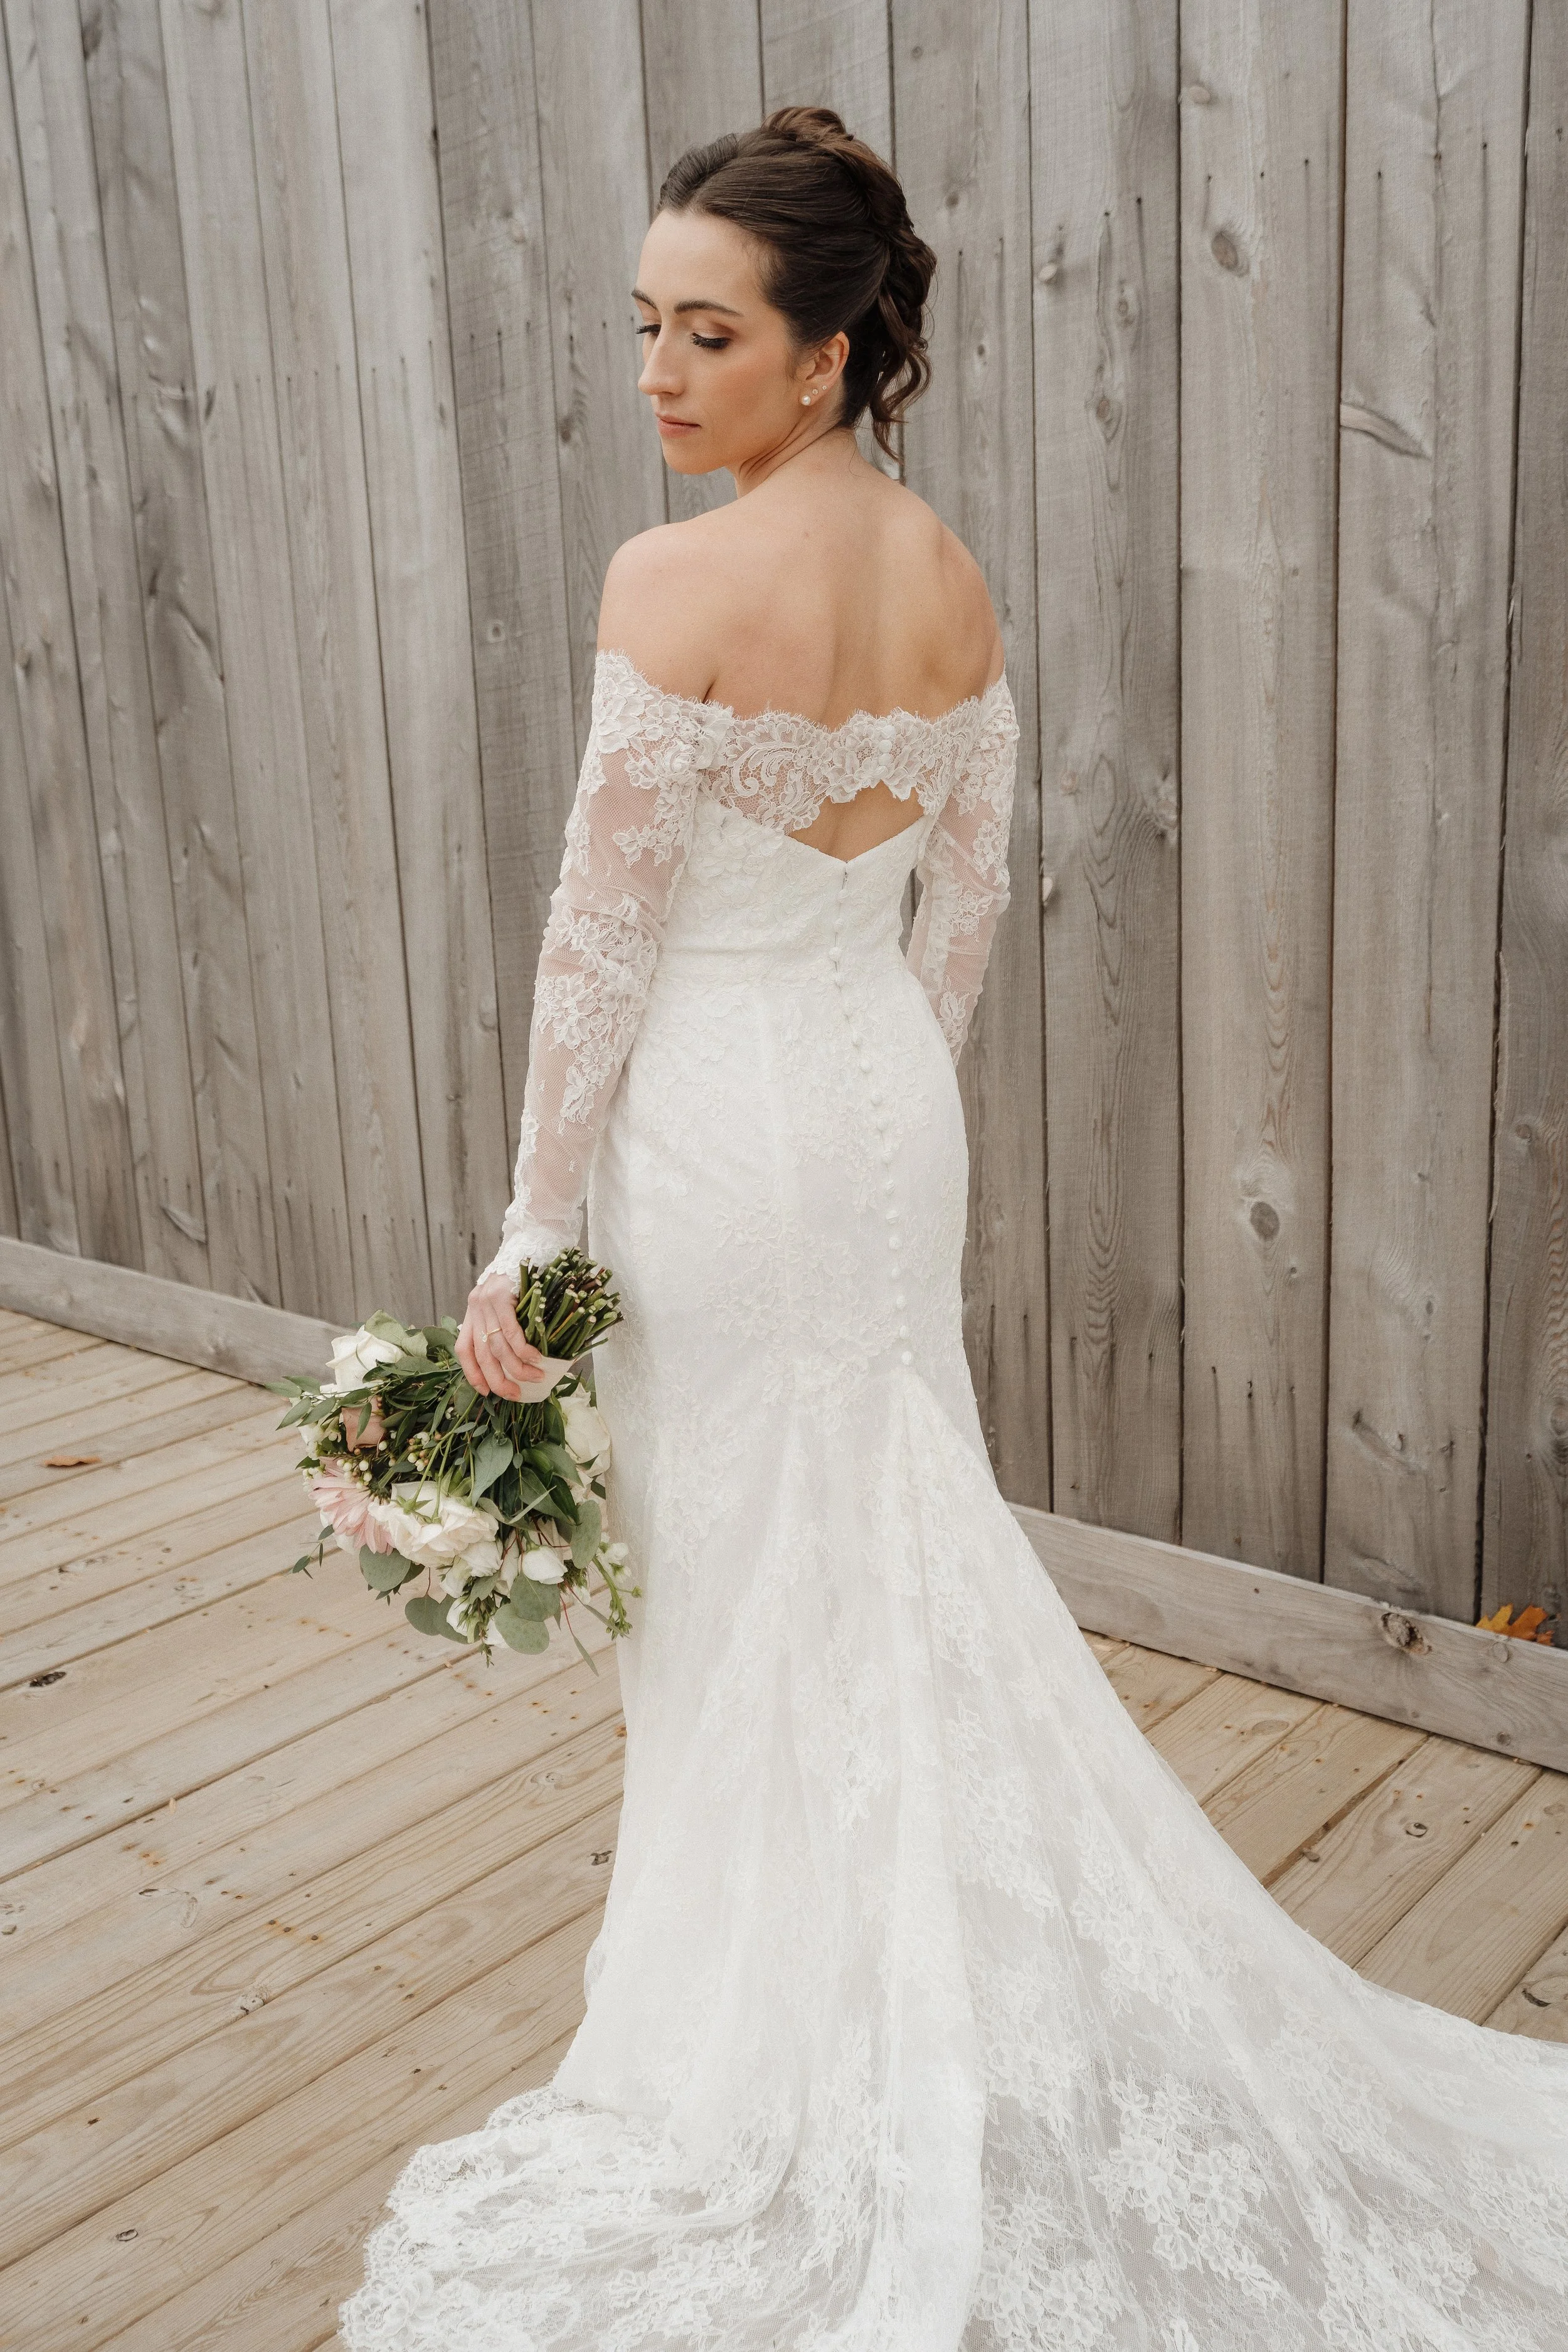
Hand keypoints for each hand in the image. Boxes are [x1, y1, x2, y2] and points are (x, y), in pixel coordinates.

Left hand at [457, 1273, 549, 1400]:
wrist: (533, 1239)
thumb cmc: (526, 1274)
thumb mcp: (509, 1301)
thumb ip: (507, 1324)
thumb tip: (524, 1359)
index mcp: (474, 1311)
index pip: (464, 1349)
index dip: (473, 1373)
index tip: (486, 1392)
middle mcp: (475, 1306)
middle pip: (480, 1354)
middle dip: (497, 1380)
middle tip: (515, 1394)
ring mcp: (485, 1300)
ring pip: (496, 1346)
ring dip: (516, 1368)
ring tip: (535, 1377)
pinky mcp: (500, 1294)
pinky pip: (509, 1330)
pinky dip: (522, 1349)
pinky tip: (535, 1358)